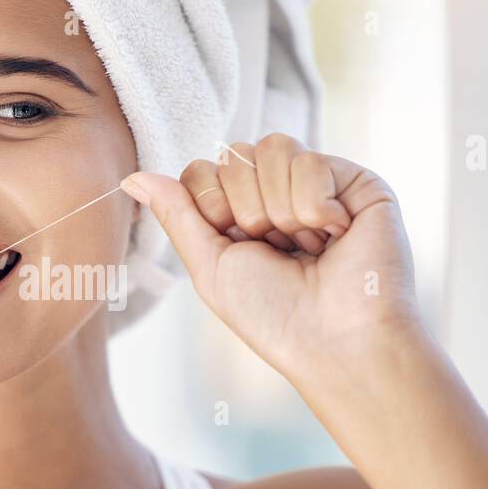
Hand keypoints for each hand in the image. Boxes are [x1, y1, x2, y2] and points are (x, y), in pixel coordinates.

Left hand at [120, 134, 423, 381]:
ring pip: (272, 147)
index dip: (210, 204)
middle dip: (245, 209)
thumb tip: (129, 176)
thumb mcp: (209, 266)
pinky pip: (312, 159)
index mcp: (241, 214)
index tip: (234, 244)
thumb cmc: (273, 316)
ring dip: (278, 208)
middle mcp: (279, 193)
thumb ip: (176, 214)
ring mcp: (320, 184)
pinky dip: (315, 207)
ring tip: (304, 247)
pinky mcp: (357, 183)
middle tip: (274, 250)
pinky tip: (334, 237)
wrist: (335, 341)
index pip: (203, 169)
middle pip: (234, 153)